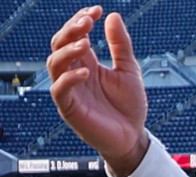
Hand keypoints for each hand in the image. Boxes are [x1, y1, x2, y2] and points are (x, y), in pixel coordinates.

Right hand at [47, 5, 148, 176]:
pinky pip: (60, 90)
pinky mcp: (70, 108)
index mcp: (86, 63)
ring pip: (54, 64)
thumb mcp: (129, 71)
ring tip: (86, 43)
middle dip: (70, 30)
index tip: (96, 11)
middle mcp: (74, 73)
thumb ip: (120, 46)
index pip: (74, 36)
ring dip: (67, 50)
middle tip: (87, 22)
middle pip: (59, 45)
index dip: (81, 20)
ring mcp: (71, 90)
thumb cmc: (130, 106)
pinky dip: (70, 78)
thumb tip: (112, 16)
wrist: (133, 137)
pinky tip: (87, 71)